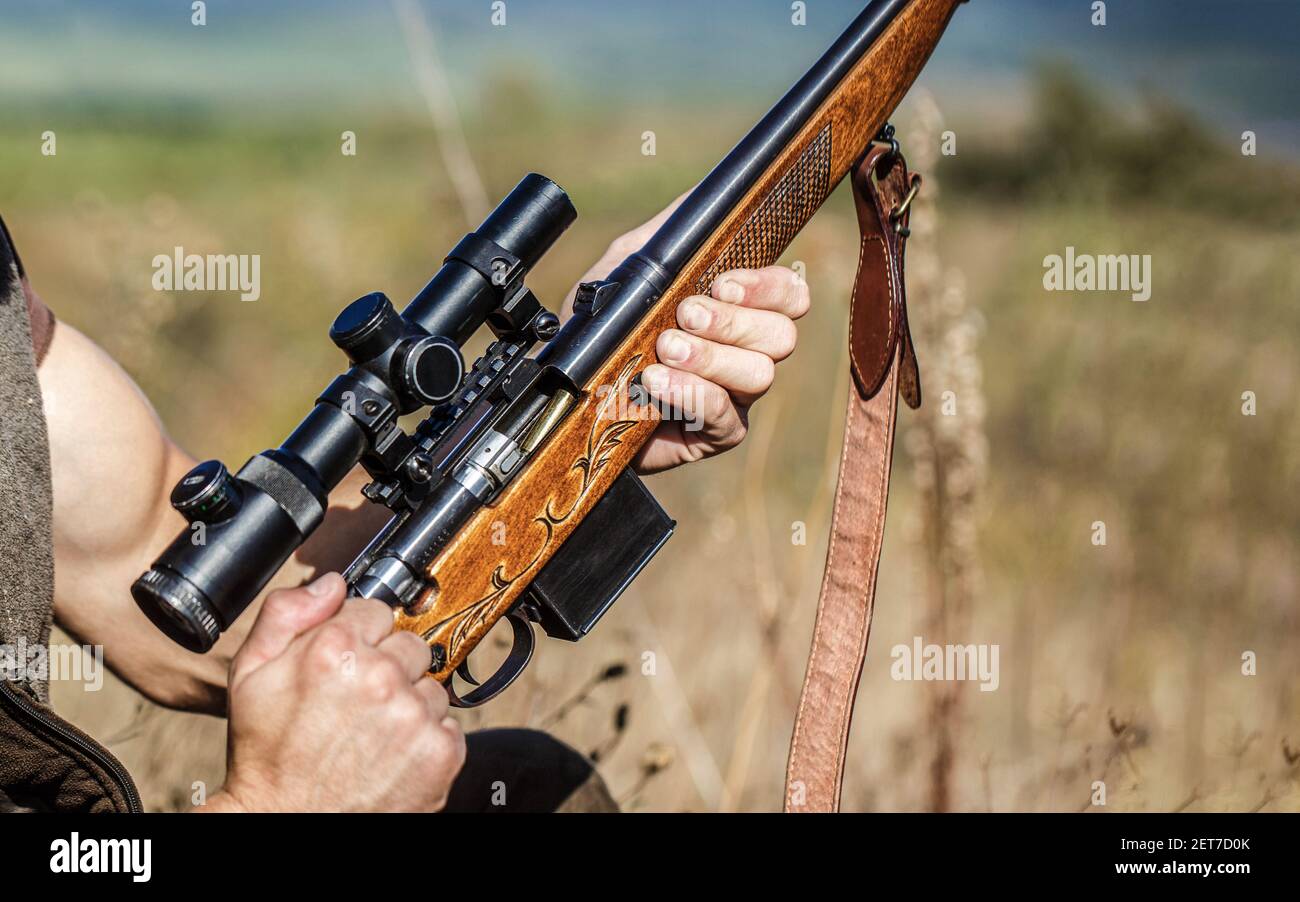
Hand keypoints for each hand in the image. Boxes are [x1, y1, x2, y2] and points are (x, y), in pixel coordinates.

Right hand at [206, 573, 464, 811]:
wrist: (284, 824)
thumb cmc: (267, 755)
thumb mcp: (249, 674)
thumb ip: (286, 614)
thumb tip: (332, 583)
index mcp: (333, 649)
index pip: (377, 611)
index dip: (360, 638)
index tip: (344, 665)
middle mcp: (380, 677)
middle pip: (409, 646)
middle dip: (387, 668)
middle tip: (355, 705)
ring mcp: (414, 716)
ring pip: (430, 687)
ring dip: (408, 704)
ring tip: (370, 735)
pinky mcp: (440, 752)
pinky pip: (448, 725)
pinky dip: (426, 740)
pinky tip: (391, 756)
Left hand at [566, 205, 809, 474]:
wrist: (566, 394)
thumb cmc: (603, 330)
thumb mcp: (626, 270)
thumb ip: (667, 235)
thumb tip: (707, 192)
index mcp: (737, 309)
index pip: (788, 294)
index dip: (767, 287)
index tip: (722, 284)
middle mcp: (745, 350)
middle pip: (781, 335)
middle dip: (733, 322)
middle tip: (684, 315)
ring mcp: (735, 394)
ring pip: (760, 374)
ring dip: (710, 357)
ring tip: (663, 350)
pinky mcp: (716, 434)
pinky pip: (726, 416)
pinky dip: (692, 393)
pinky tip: (657, 384)